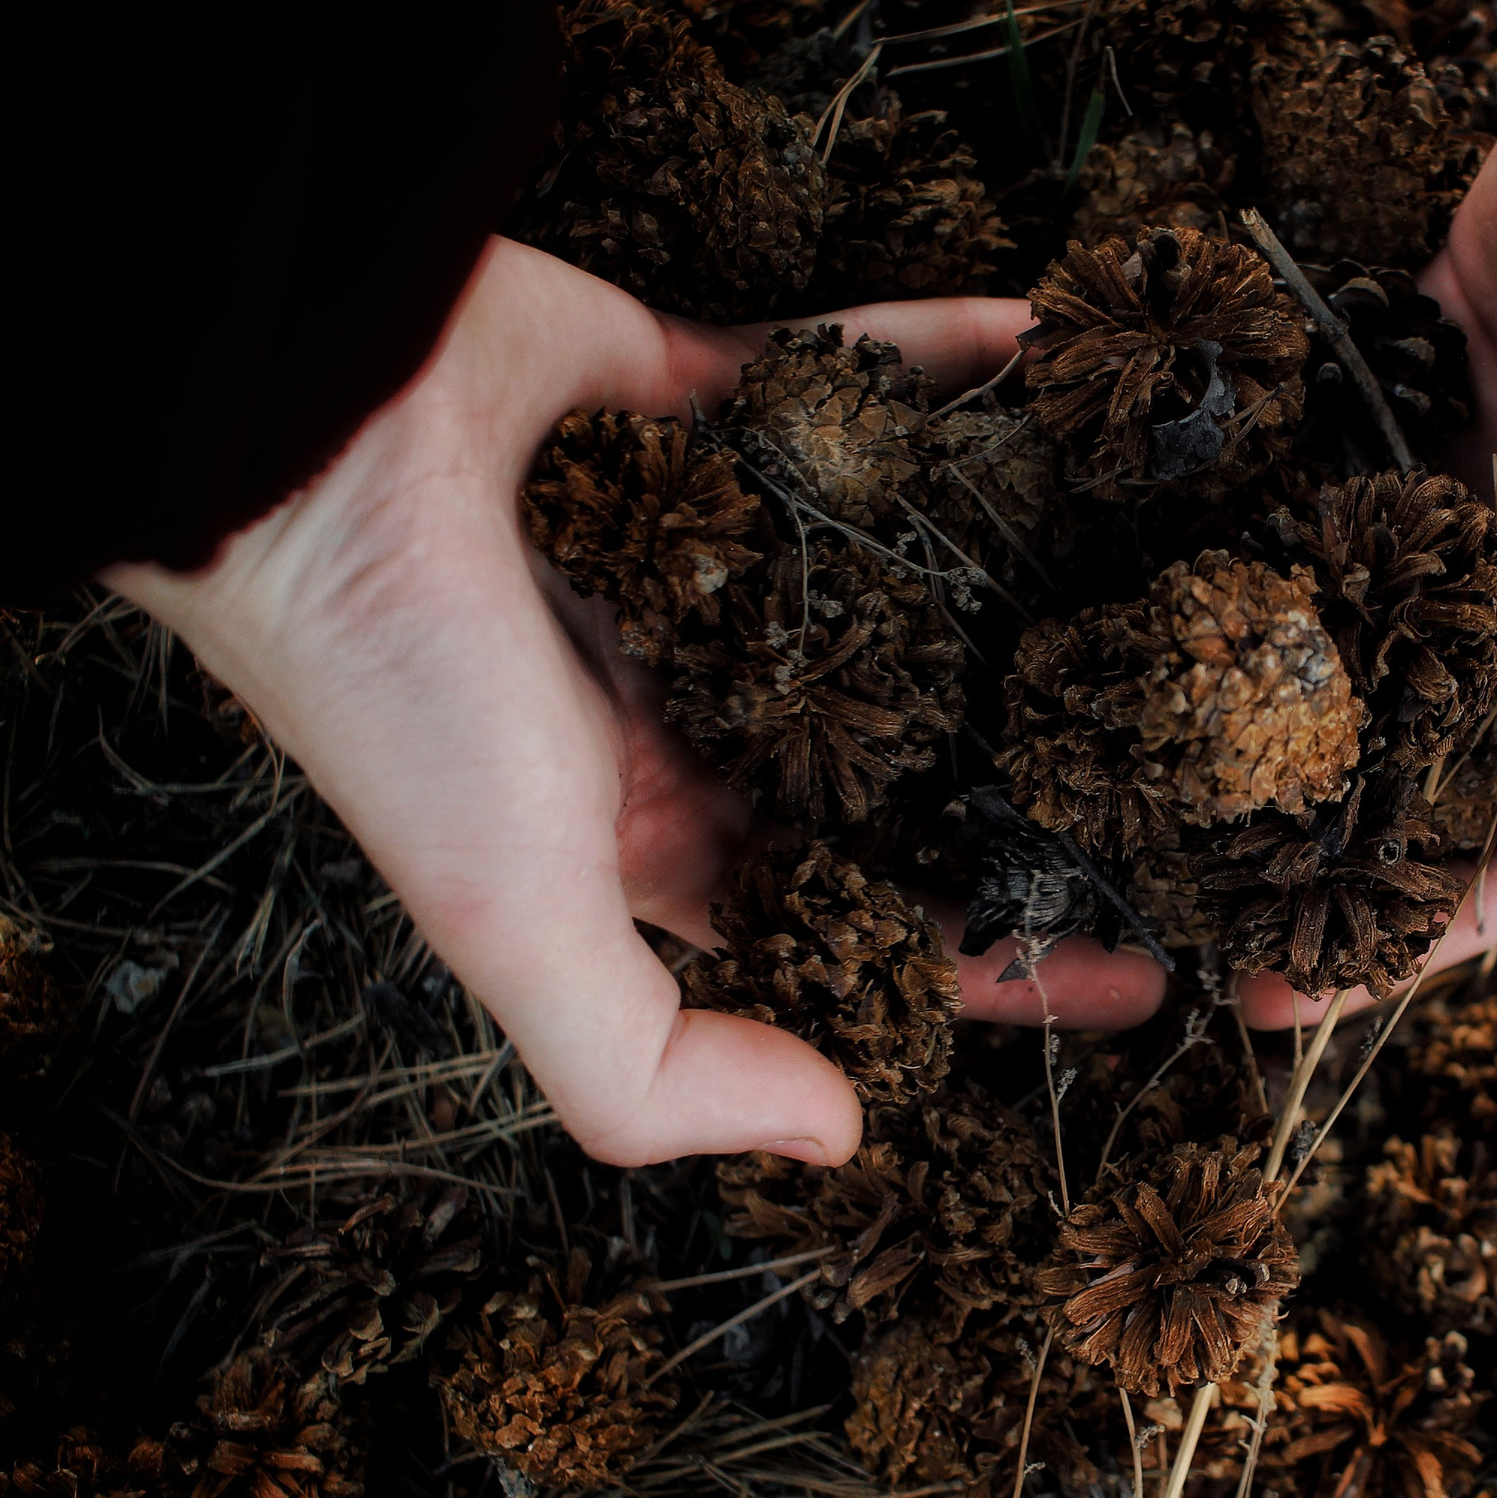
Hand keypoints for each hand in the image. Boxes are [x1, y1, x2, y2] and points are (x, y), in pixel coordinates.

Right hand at [106, 238, 1163, 1167]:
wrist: (295, 426)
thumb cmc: (400, 686)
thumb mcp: (518, 919)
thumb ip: (652, 1063)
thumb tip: (839, 1136)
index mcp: (651, 834)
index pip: (859, 925)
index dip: (995, 963)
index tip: (1147, 970)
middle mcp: (690, 698)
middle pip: (908, 760)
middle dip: (1044, 784)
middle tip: (1201, 788)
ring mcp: (702, 547)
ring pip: (902, 571)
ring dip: (1021, 576)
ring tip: (1165, 588)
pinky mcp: (697, 402)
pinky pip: (848, 383)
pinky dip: (944, 367)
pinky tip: (1054, 361)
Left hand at [1242, 0, 1496, 1025]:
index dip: (1399, 936)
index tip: (1271, 1001)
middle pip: (1410, 759)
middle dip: (1308, 840)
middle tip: (1171, 903)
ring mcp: (1476, 500)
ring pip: (1356, 636)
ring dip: (1269, 708)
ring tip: (1141, 779)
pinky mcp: (1418, 390)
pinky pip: (1327, 491)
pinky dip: (1264, 544)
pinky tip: (1168, 598)